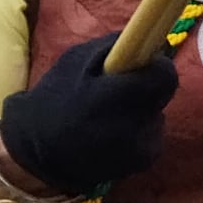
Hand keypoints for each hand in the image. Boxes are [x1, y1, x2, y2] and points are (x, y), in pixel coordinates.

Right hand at [0, 37, 180, 194]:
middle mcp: (136, 125)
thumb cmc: (53, 101)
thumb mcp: (74, 61)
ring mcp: (142, 148)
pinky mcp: (144, 163)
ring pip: (157, 117)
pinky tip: (111, 135)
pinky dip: (137, 132)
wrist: (36, 153)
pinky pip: (151, 137)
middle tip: (118, 91)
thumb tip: (146, 39)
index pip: (166, 76)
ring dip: (140, 111)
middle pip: (161, 96)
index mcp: (117, 97)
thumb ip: (112, 47)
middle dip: (145, 89)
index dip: (155, 67)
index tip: (140, 66)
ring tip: (107, 115)